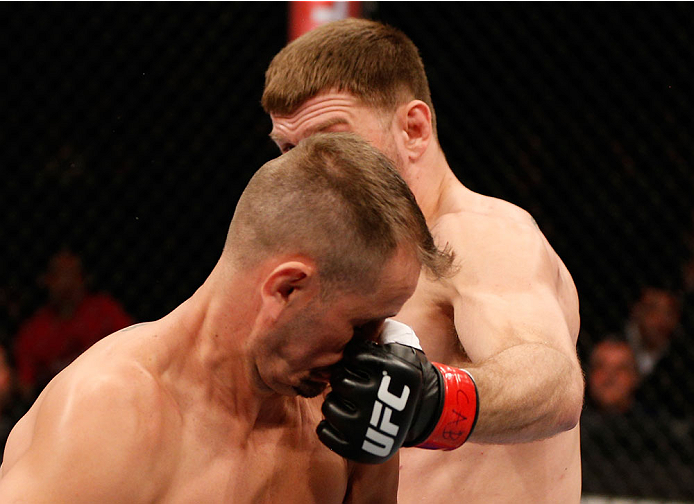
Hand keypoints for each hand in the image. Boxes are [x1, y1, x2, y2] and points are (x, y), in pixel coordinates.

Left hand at [316, 340, 422, 463]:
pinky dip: (329, 427)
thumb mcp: (398, 355)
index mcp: (391, 371)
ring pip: (328, 405)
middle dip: (342, 380)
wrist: (415, 420)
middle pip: (338, 380)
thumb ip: (380, 333)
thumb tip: (359, 314)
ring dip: (335, 403)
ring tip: (350, 405)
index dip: (353, 360)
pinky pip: (323, 431)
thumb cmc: (396, 381)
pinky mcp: (355, 447)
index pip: (353, 354)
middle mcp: (379, 398)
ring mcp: (366, 425)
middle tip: (353, 386)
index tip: (362, 366)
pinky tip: (344, 423)